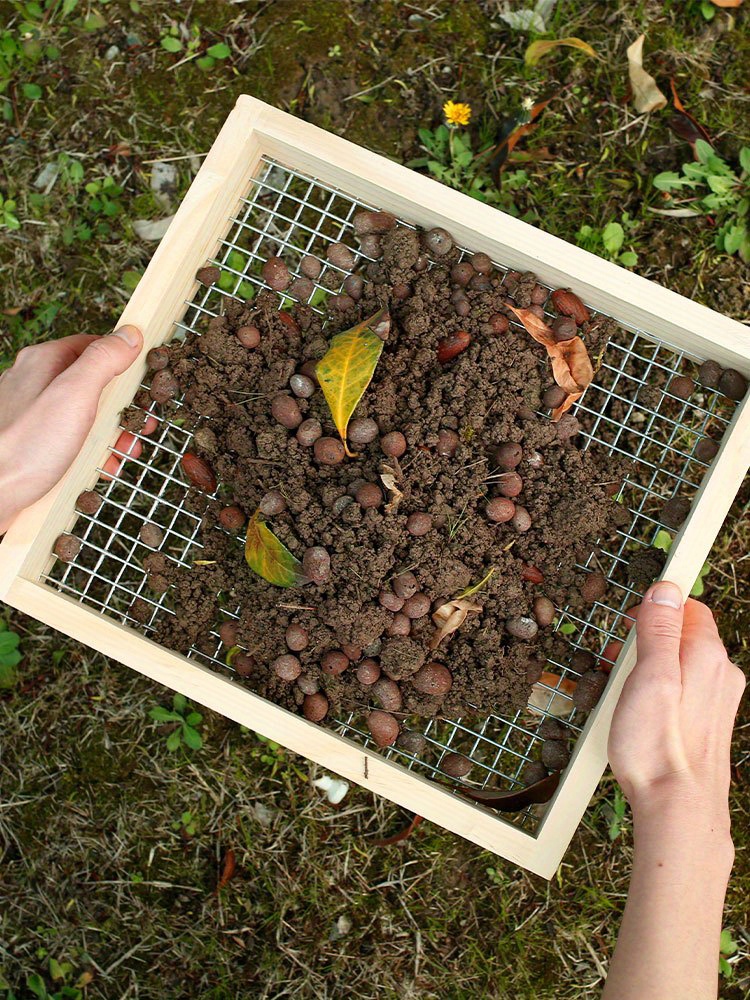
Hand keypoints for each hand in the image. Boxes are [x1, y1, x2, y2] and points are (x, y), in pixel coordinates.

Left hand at [0, 326, 149, 532]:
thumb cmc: (26, 446)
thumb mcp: (74, 395)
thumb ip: (103, 361)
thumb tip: (129, 335)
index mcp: (44, 362)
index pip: (93, 346)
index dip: (123, 362)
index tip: (145, 380)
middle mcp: (35, 383)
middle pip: (91, 384)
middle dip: (122, 407)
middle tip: (142, 425)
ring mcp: (33, 414)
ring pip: (83, 415)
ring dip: (111, 434)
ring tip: (126, 452)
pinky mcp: (34, 443)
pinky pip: (71, 441)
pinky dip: (91, 453)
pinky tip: (101, 467)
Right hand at [609, 581, 745, 822]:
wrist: (677, 810)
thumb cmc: (658, 747)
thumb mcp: (648, 676)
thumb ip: (658, 630)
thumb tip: (666, 589)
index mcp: (707, 655)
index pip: (687, 607)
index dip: (655, 610)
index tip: (629, 625)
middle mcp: (720, 674)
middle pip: (681, 636)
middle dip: (645, 643)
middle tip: (617, 664)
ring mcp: (716, 701)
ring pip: (679, 665)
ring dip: (648, 670)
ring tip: (623, 694)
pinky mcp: (707, 723)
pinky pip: (681, 692)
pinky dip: (657, 694)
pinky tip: (638, 715)